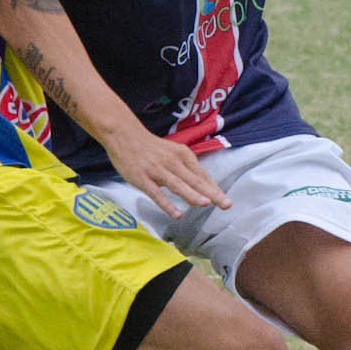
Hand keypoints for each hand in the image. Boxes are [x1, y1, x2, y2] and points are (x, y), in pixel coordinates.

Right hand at [101, 126, 228, 219]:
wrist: (124, 135)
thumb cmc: (150, 148)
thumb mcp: (172, 152)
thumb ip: (185, 168)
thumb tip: (201, 186)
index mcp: (182, 155)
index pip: (201, 175)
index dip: (214, 188)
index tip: (226, 200)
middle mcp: (173, 162)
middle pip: (194, 180)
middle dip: (211, 193)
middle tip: (226, 204)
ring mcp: (157, 171)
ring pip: (178, 185)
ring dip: (192, 195)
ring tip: (205, 204)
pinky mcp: (143, 179)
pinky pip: (156, 194)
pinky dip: (167, 204)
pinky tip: (176, 214)